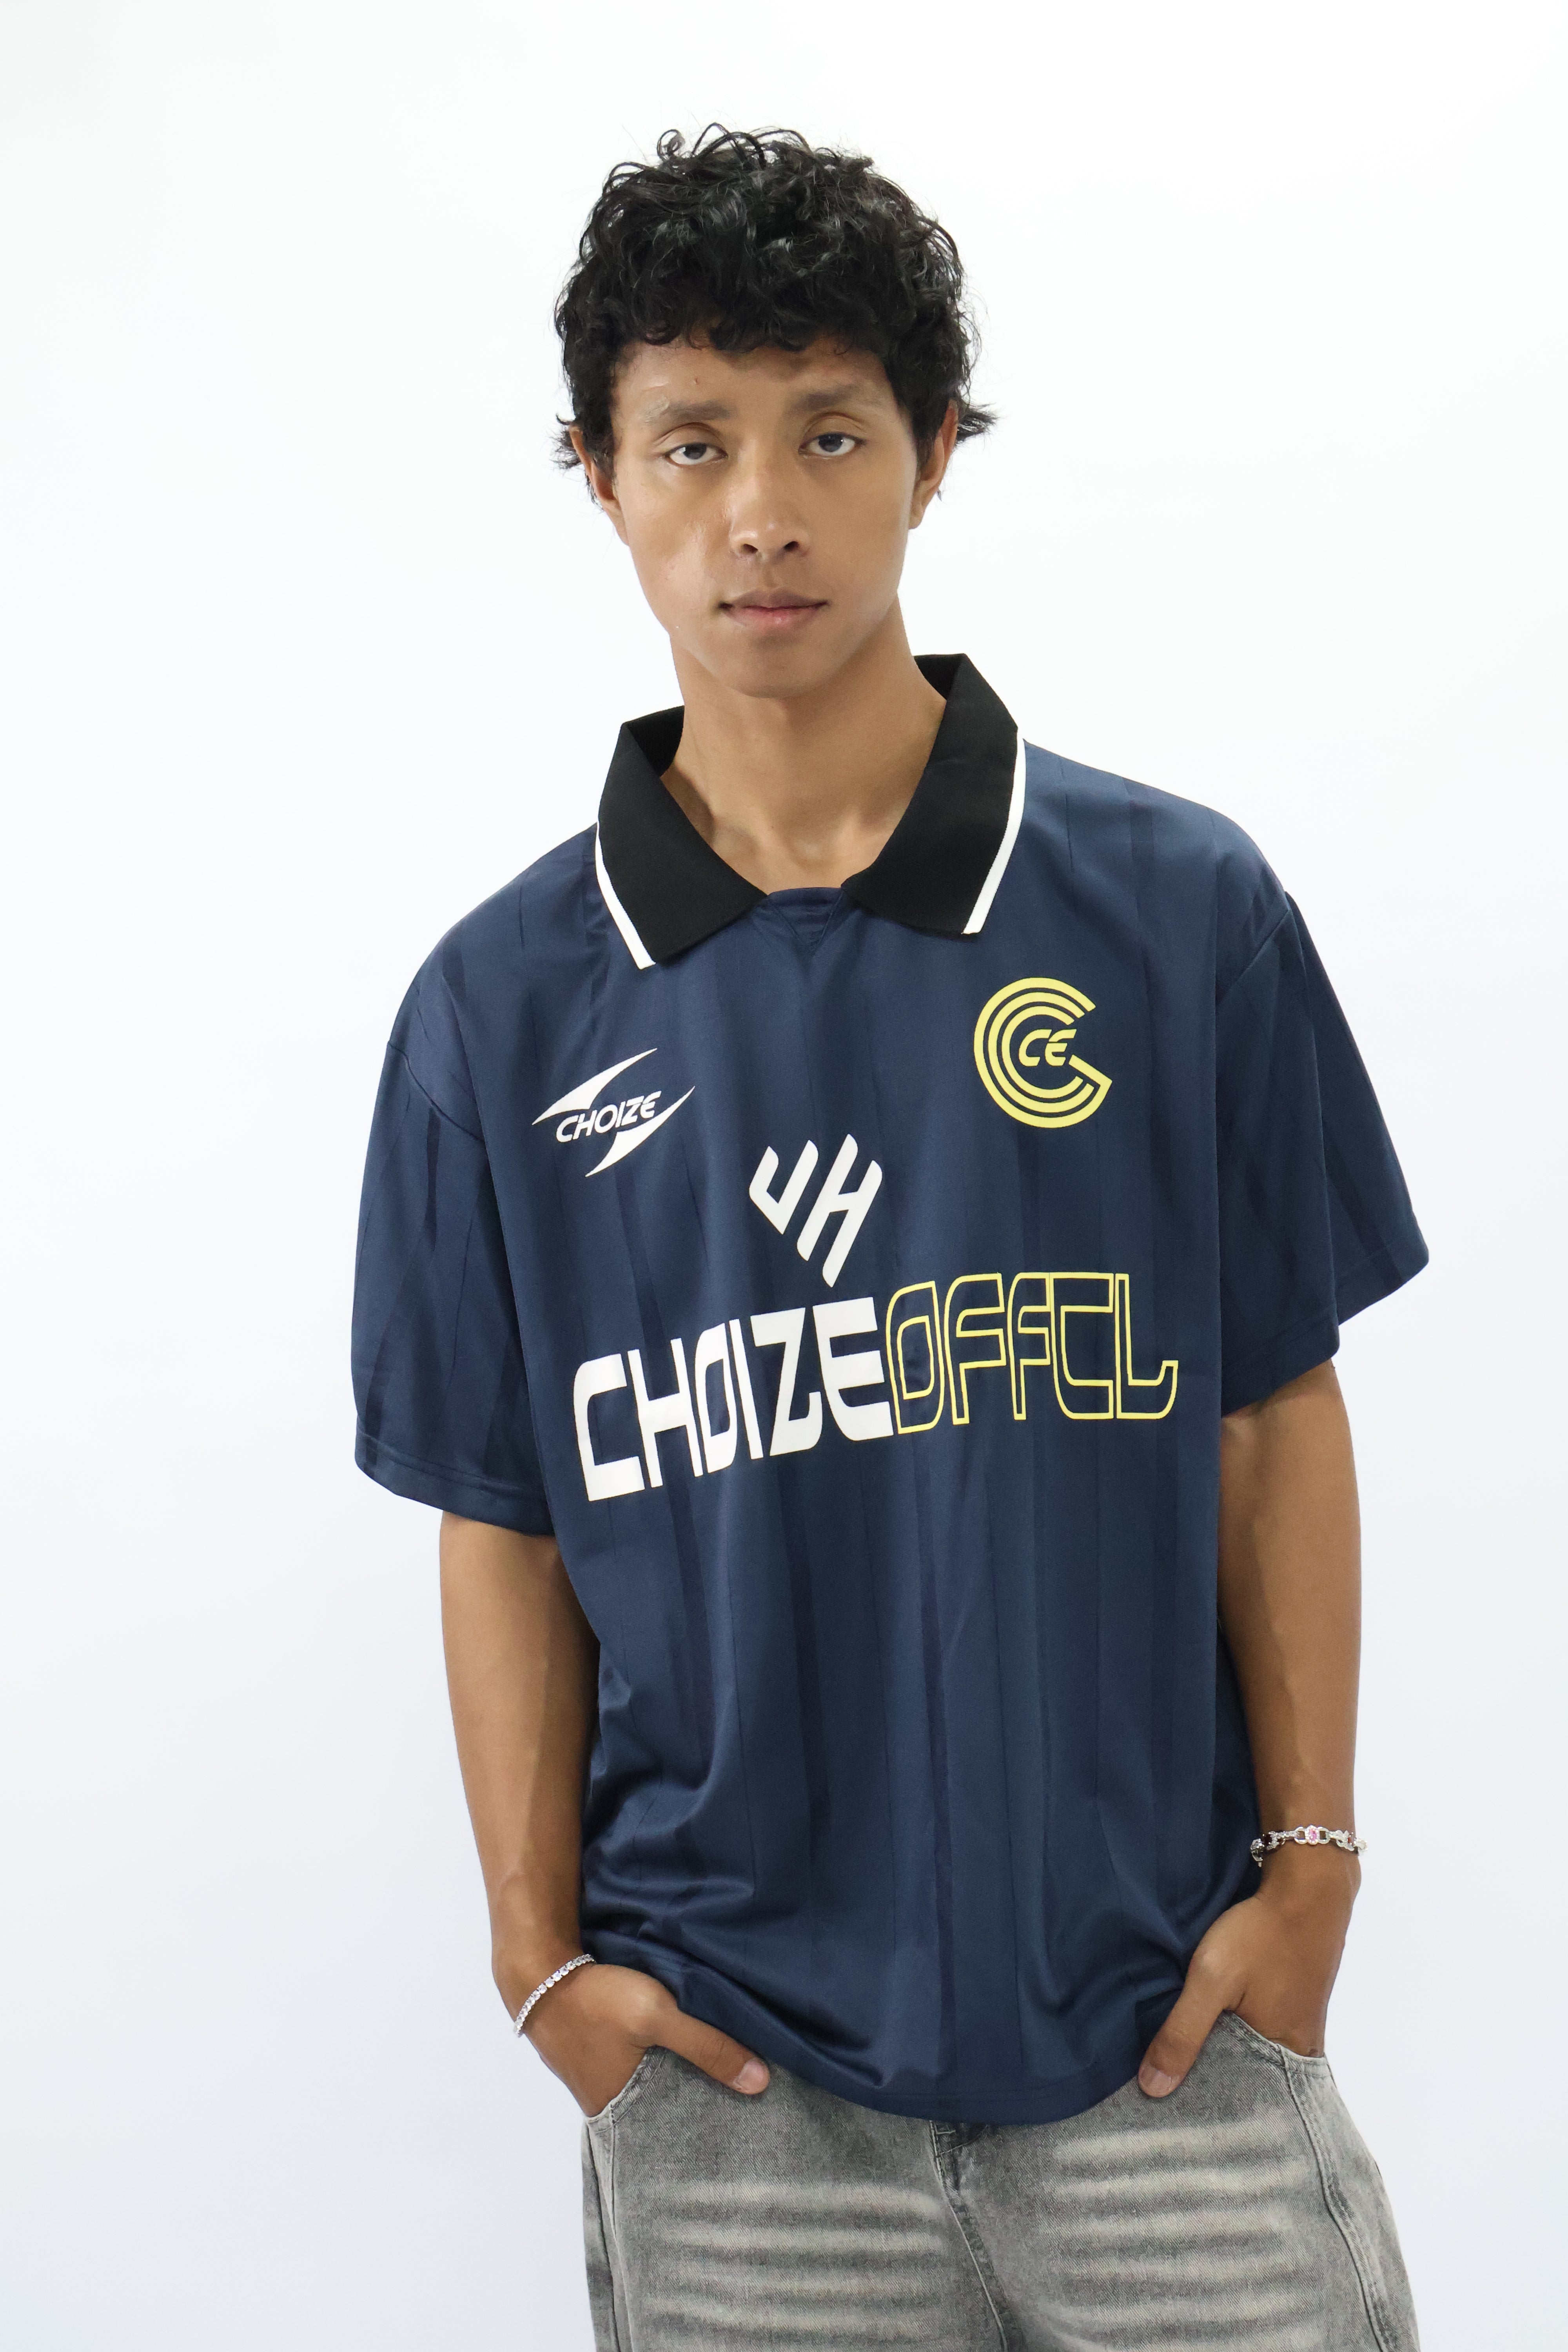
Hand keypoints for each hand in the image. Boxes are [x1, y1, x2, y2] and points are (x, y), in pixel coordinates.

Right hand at [513, 1956, 770, 2117]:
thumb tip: (760, 2082)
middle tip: (740, 2101)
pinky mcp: (594, 2054)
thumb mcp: (657, 2016)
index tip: (743, 2129)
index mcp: (620, 2112)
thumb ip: (707, 2046)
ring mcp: (596, 2079)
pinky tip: (677, 2050)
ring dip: (676, 2079)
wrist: (538, 1971)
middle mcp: (607, 2105)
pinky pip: (635, 2068)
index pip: (673, 2137)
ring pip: (649, 2088)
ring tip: (718, 2075)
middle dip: (696, 2105)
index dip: (706, 2131)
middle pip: (663, 2112)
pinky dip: (656, 2062)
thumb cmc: (597, 1998)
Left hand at [1138, 1844, 1358, 2096]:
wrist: (1307, 1887)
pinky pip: (1263, 2032)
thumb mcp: (1212, 1979)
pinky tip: (1213, 2027)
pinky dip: (1238, 2032)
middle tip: (1169, 2087)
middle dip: (1211, 2083)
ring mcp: (1302, 2026)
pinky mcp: (1297, 2002)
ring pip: (1255, 2054)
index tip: (1168, 2109)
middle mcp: (1300, 2051)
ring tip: (1183, 2060)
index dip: (1203, 2104)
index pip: (1239, 2102)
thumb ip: (1183, 2032)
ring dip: (1224, 2053)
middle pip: (1248, 2081)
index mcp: (1287, 2058)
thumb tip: (1153, 2089)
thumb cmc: (1261, 1933)